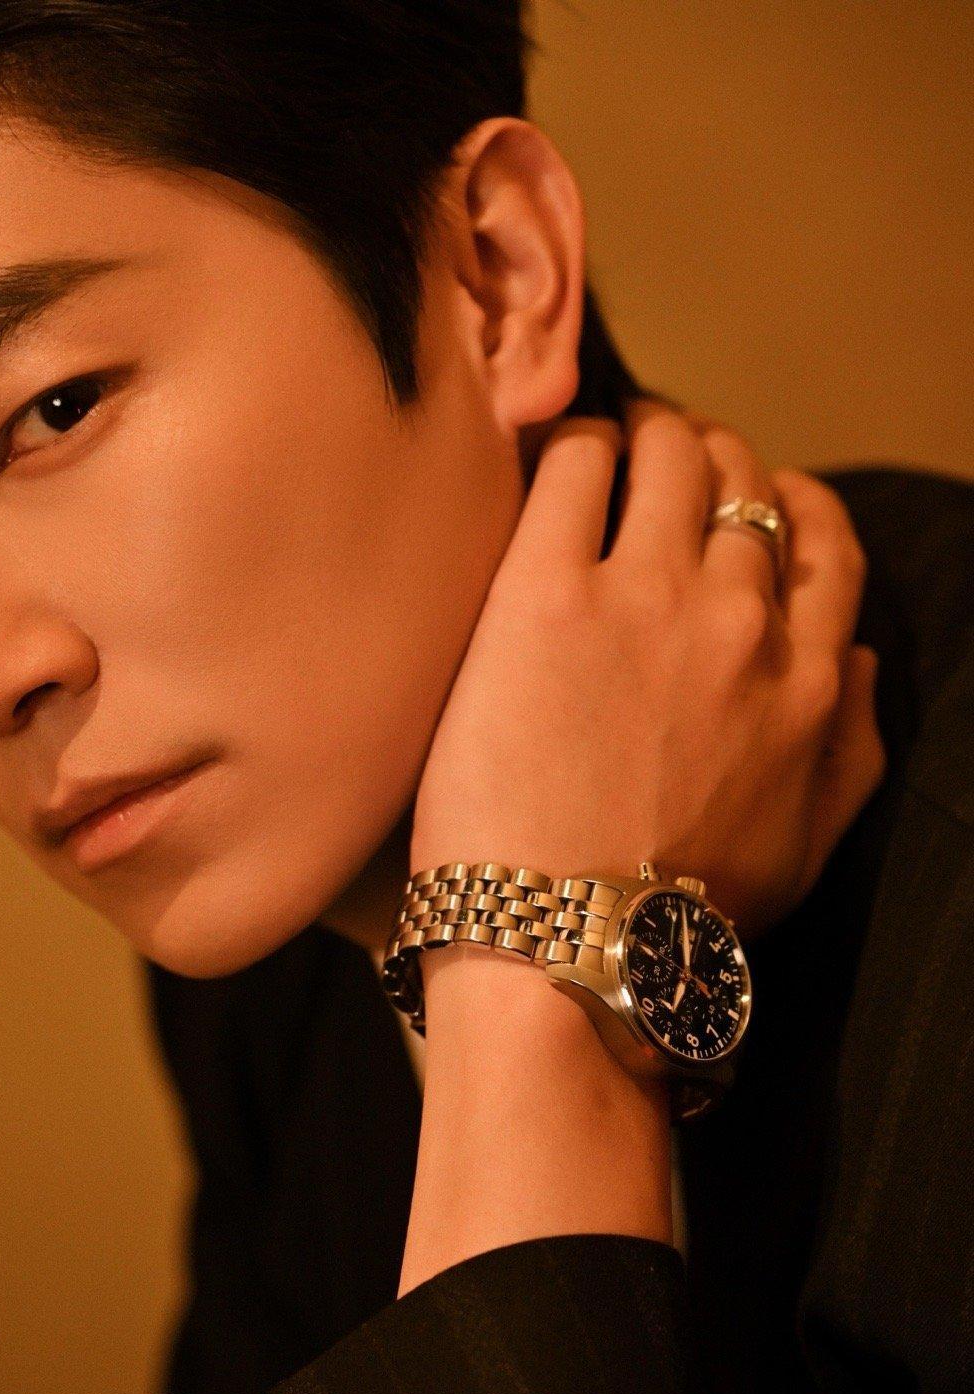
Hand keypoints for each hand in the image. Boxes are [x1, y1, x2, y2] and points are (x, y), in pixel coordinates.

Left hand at [409, 398, 884, 938]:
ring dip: (647, 434)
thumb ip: (855, 750)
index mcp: (812, 679)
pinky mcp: (546, 594)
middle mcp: (742, 621)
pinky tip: (556, 460)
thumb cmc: (682, 916)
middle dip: (711, 458)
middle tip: (665, 458)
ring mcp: (646, 598)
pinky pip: (575, 468)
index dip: (788, 503)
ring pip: (669, 456)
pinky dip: (574, 446)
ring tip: (612, 439)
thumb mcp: (810, 848)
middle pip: (742, 485)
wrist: (570, 945)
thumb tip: (862, 668)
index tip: (753, 496)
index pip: (821, 546)